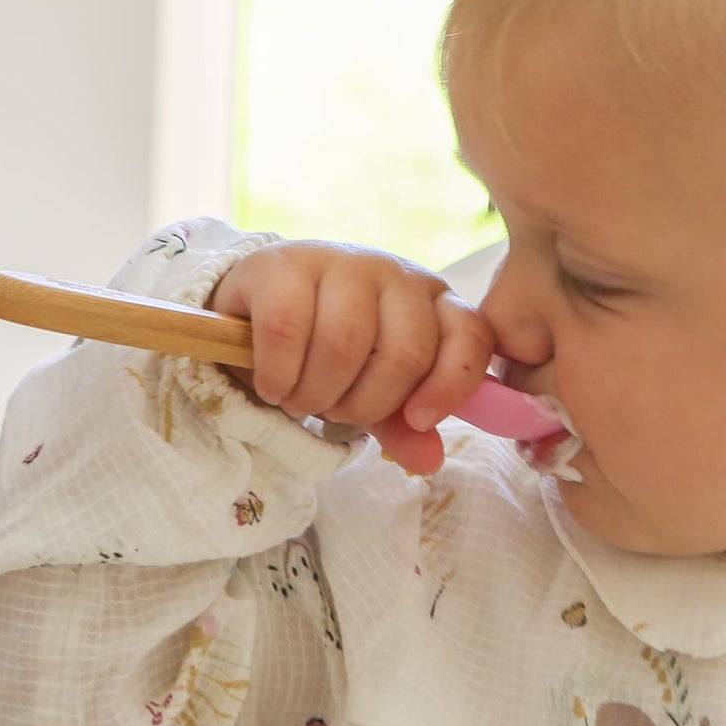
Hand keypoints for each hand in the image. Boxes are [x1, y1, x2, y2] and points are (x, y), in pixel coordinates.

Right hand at [210, 241, 493, 473]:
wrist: (257, 313)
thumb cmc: (331, 353)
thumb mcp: (374, 393)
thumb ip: (403, 427)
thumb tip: (428, 462)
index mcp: (435, 304)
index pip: (469, 338)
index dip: (450, 386)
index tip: (418, 421)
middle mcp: (397, 276)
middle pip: (406, 353)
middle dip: (367, 404)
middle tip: (336, 414)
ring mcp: (342, 263)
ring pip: (345, 343)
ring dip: (318, 394)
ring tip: (301, 401)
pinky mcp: (284, 265)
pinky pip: (287, 330)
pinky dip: (279, 375)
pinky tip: (274, 386)